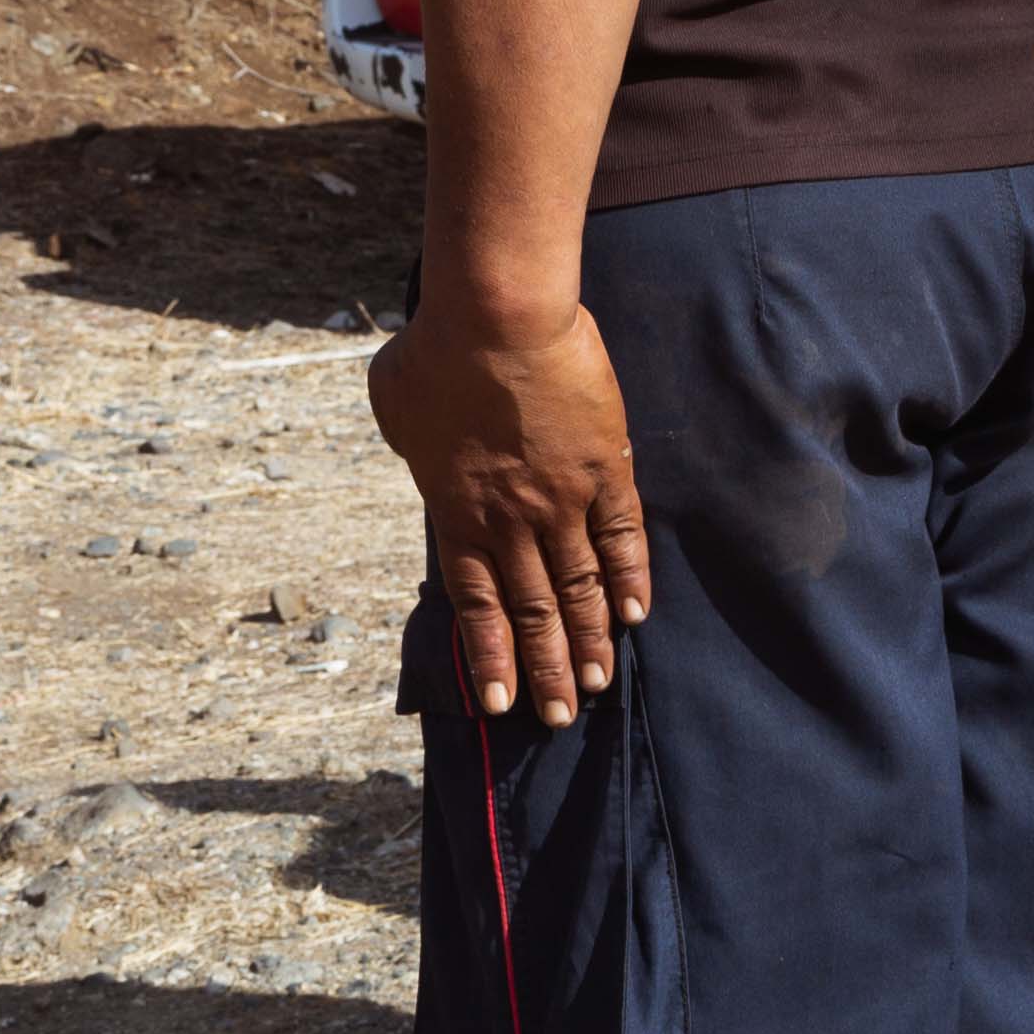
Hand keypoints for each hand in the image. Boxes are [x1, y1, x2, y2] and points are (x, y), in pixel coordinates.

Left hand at [368, 302, 649, 723]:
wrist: (496, 317)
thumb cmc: (435, 349)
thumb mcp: (396, 402)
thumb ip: (410, 438)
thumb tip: (416, 441)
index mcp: (456, 511)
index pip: (476, 603)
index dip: (491, 654)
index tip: (500, 702)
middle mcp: (509, 521)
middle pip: (532, 610)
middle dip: (545, 669)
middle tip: (561, 716)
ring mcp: (560, 500)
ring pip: (579, 588)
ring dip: (589, 641)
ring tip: (599, 685)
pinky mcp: (603, 470)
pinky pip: (621, 538)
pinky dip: (630, 580)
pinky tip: (636, 616)